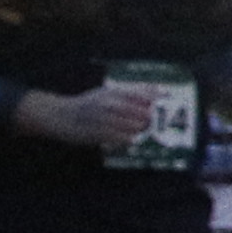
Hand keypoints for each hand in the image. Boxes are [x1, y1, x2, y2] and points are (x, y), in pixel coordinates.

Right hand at [16, 83, 153, 156]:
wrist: (61, 116)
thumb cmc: (87, 104)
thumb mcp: (105, 93)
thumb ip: (127, 93)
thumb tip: (154, 91)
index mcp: (113, 93)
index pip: (142, 93)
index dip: (158, 97)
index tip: (170, 99)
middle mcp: (111, 104)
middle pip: (142, 113)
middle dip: (151, 119)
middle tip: (154, 123)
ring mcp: (106, 119)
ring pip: (135, 127)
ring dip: (141, 131)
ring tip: (140, 131)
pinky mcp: (100, 134)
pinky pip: (123, 139)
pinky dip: (130, 140)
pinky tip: (130, 140)